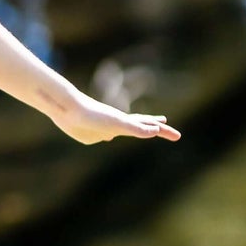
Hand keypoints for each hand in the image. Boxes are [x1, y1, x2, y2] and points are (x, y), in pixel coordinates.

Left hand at [51, 92, 180, 145]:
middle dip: (155, 128)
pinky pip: (102, 135)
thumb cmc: (92, 114)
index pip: (150, 128)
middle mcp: (116, 125)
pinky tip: (106, 137)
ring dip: (132, 129)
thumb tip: (154, 131)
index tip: (178, 136)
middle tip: (167, 127)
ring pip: (122, 129)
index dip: (164, 132)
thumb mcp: (118, 123)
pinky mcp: (89, 133)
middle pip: (140, 126)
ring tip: (135, 129)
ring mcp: (104, 128)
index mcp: (125, 123)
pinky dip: (107, 136)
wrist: (67, 109)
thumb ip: (135, 127)